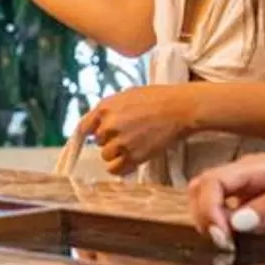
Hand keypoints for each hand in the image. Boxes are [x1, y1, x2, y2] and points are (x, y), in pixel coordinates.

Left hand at [78, 83, 199, 174]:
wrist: (179, 108)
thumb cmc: (158, 98)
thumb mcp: (128, 95)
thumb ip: (111, 109)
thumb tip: (100, 121)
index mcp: (105, 107)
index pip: (85, 127)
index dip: (89, 133)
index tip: (91, 138)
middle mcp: (109, 125)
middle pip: (99, 142)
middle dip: (110, 140)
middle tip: (127, 135)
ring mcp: (121, 142)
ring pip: (106, 156)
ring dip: (116, 153)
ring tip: (132, 146)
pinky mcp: (134, 156)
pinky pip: (116, 169)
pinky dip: (120, 168)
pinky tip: (127, 162)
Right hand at [187, 153, 264, 242]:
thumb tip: (237, 221)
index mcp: (261, 167)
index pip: (214, 180)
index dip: (209, 208)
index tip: (223, 236)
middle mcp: (250, 171)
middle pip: (204, 185)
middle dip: (203, 213)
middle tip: (222, 241)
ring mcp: (251, 184)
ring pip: (210, 194)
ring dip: (208, 217)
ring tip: (226, 240)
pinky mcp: (255, 198)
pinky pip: (225, 206)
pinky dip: (220, 221)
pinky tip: (233, 236)